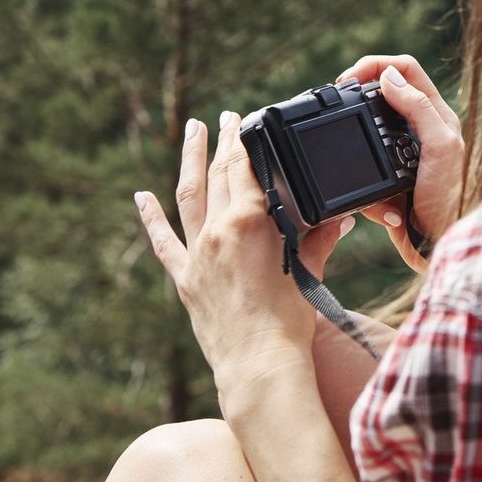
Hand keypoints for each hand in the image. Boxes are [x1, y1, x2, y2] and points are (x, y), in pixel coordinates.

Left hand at [134, 112, 355, 392]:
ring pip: (189, 195)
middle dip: (225, 141)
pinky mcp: (186, 279)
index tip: (249, 120)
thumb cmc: (291, 321)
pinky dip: (151, 218)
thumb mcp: (310, 270)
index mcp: (251, 221)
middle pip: (221, 173)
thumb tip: (340, 219)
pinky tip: (141, 196)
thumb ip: (320, 238)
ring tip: (193, 130)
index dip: (249, 140)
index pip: (249, 167)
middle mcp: (219, 230)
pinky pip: (163, 242)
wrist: (260, 366)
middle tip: (227, 116)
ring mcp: (198, 254)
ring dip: (190, 159)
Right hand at [337, 55, 463, 270]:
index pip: (405, 70)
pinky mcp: (389, 183)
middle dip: (358, 102)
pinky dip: (366, 195)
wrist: (442, 248)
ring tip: (355, 158)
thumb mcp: (440, 147)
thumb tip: (388, 77)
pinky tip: (382, 207)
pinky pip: (364, 177)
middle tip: (337, 106)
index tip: (348, 80)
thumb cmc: (452, 198)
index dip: (375, 66)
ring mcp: (403, 157)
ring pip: (366, 138)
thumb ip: (418, 109)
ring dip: (359, 152)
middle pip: (381, 97)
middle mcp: (420, 130)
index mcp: (436, 115)